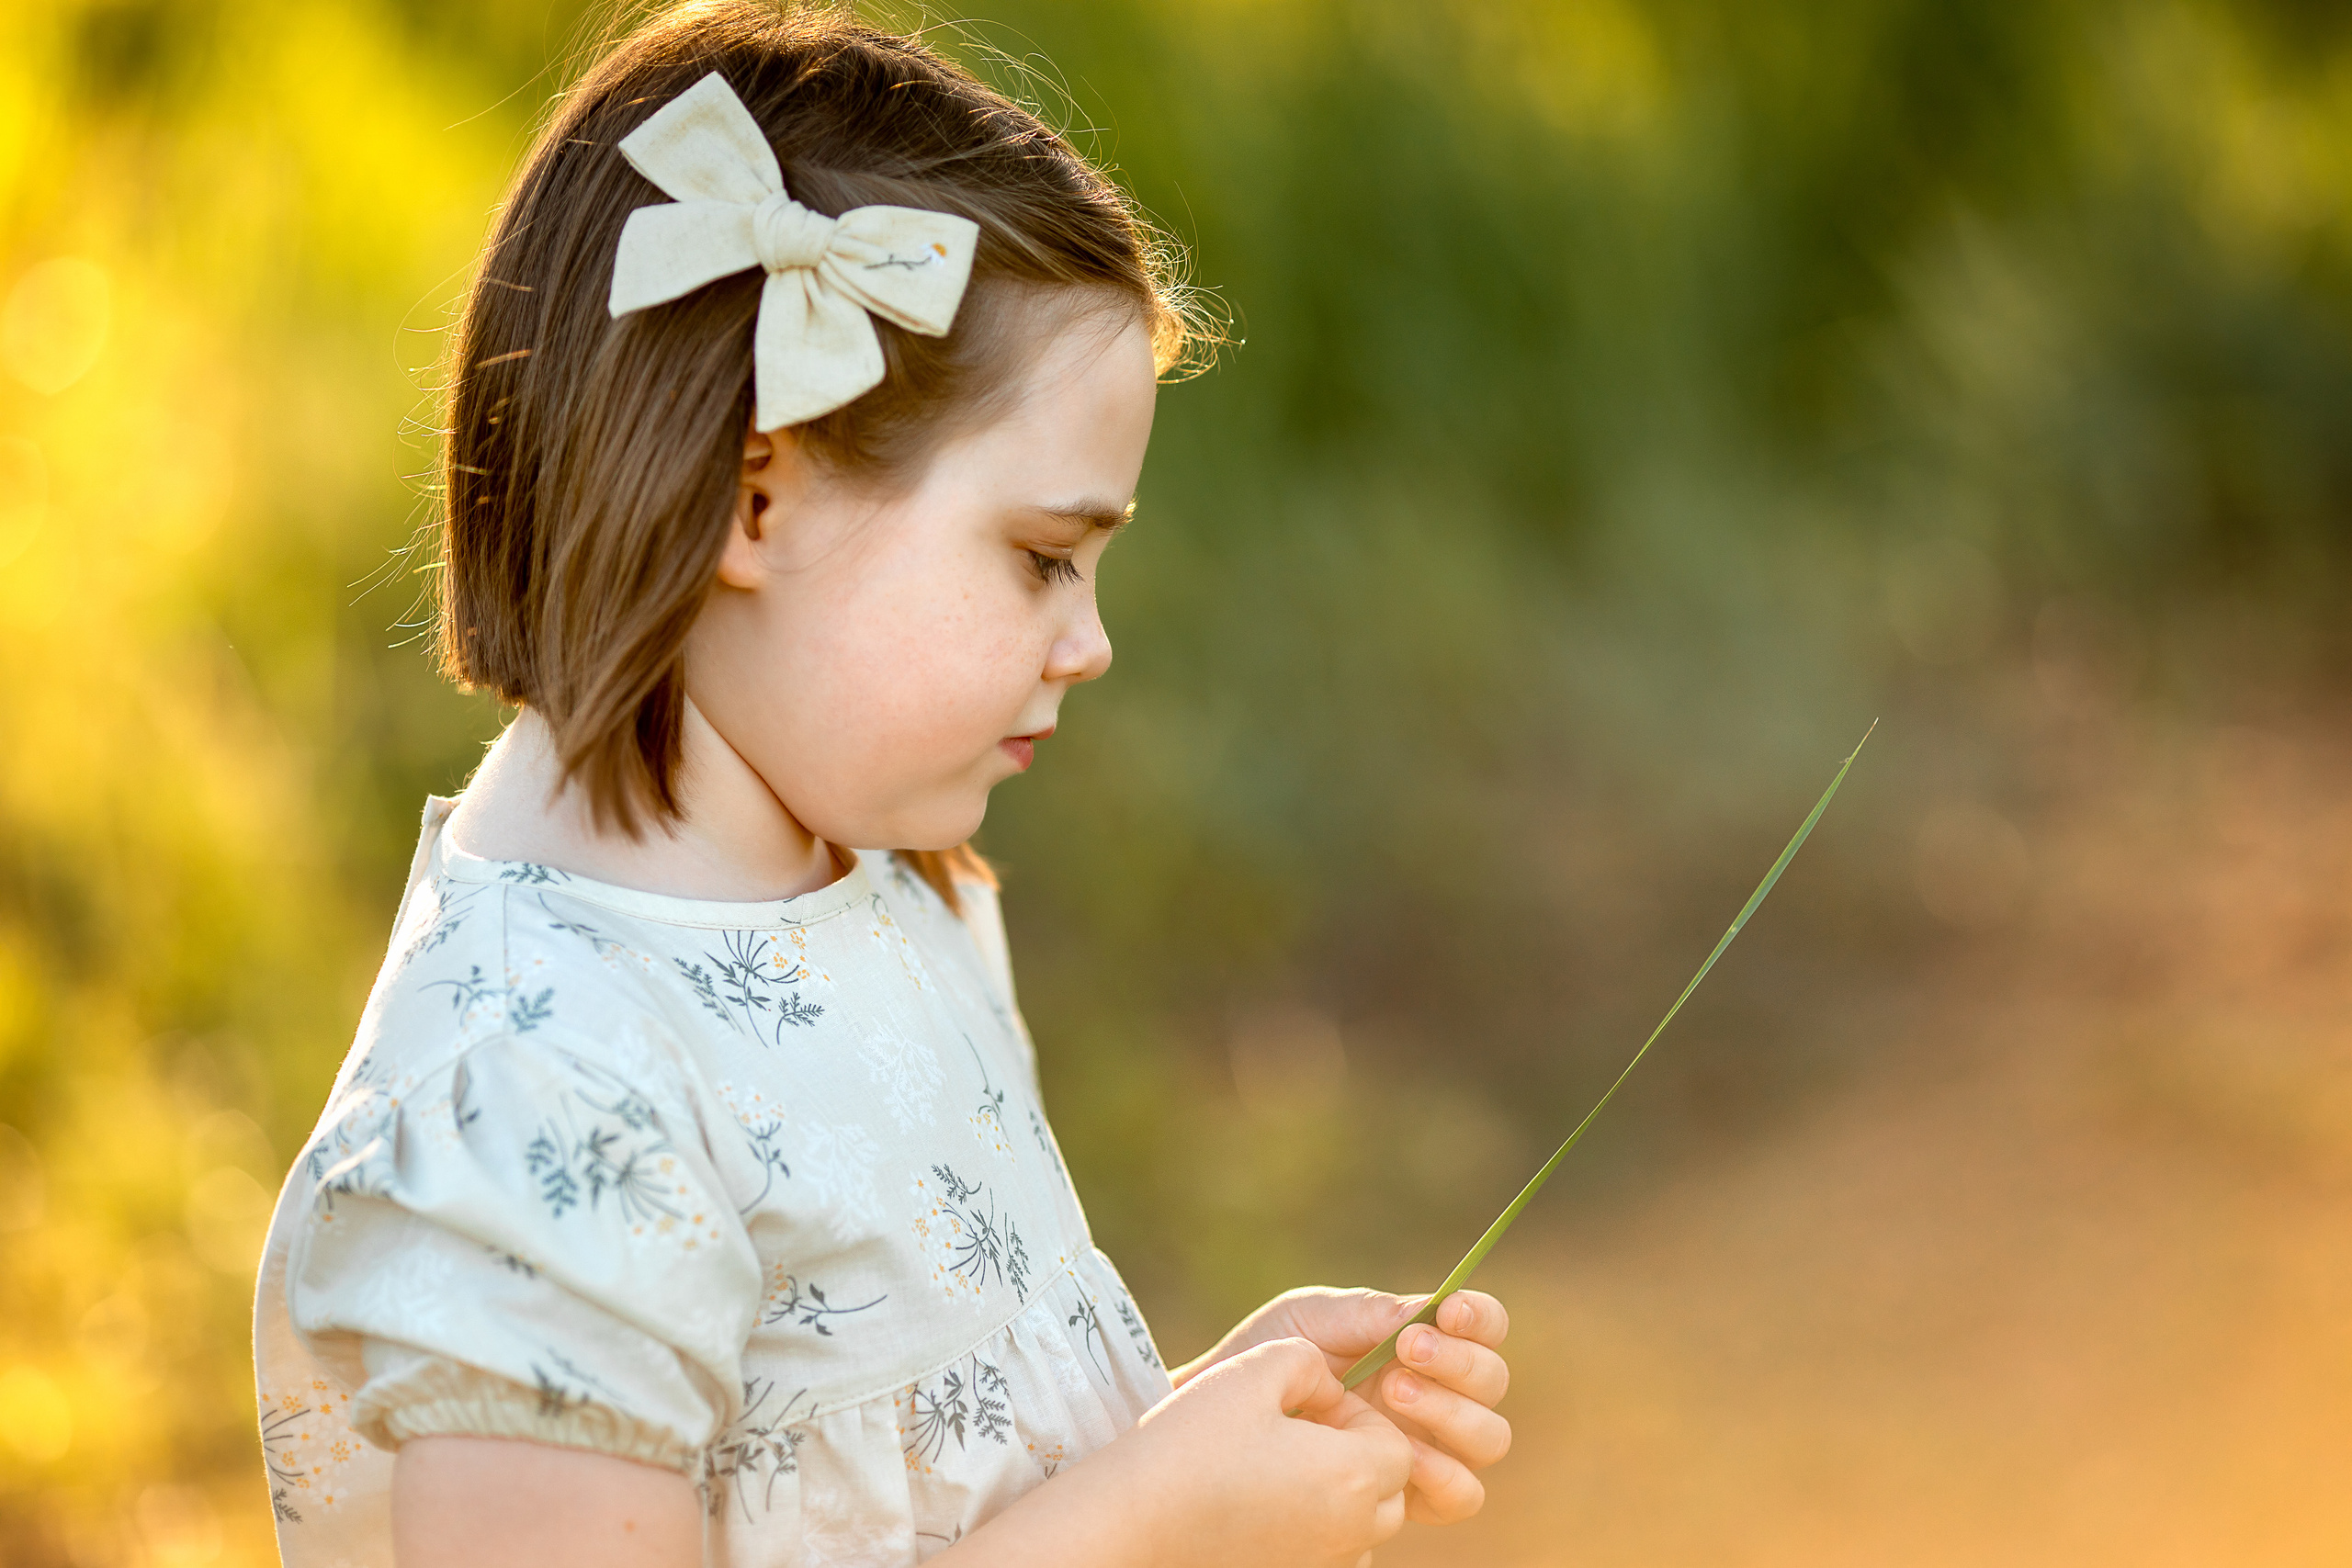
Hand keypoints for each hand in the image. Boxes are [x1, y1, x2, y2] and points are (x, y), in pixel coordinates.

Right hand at [1041, 1336, 1412, 1567]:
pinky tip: (1262, 1505)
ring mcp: (1320, 1564)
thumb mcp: (1256, 1368)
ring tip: (1277, 1469)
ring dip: (1337, 1494)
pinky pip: (1329, 1555)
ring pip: (1361, 1527)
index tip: (1308, 1408)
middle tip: (1296, 1433)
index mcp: (1351, 1477)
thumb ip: (1311, 1361)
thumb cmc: (1191, 1439)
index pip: (1396, 1444)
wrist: (1131, 1518)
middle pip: (1387, 1491)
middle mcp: (1349, 1533)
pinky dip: (1313, 1529)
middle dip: (1356, 1455)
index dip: (1358, 1417)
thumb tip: (1331, 1388)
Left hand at [1176, 1287, 1511, 1524]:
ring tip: (1392, 1393)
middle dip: (1458, 1363)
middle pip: (1492, 1381)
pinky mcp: (1415, 1495)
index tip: (1449, 1312)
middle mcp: (1440, 1395)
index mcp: (1424, 1344)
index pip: (1484, 1327)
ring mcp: (1433, 1447)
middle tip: (1405, 1352)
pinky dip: (1443, 1475)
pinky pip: (1462, 1496)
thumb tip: (1426, 1311)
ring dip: (1452, 1414)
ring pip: (1488, 1439)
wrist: (1227, 1417)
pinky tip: (1399, 1456)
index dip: (1480, 1317)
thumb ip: (1367, 1313)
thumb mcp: (1309, 1320)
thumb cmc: (1270, 1357)